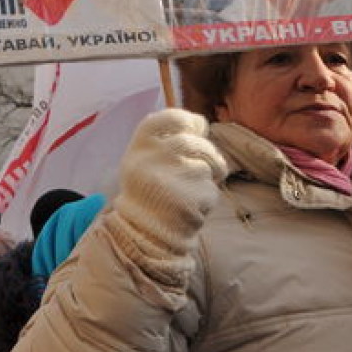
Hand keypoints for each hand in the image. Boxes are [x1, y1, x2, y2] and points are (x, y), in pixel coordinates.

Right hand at [110, 109, 226, 284]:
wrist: (143, 234)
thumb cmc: (148, 192)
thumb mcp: (144, 160)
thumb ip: (166, 139)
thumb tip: (201, 122)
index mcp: (140, 146)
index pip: (171, 117)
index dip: (188, 119)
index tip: (197, 126)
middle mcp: (153, 159)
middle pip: (193, 142)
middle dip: (206, 151)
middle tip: (208, 164)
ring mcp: (172, 178)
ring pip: (206, 166)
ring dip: (208, 176)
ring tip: (191, 190)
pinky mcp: (191, 199)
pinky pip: (211, 189)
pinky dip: (207, 197)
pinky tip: (190, 206)